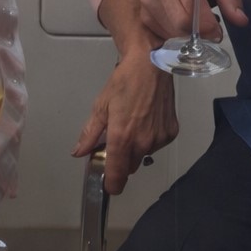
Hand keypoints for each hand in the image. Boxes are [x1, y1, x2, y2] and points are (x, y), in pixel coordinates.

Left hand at [71, 51, 178, 194]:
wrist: (150, 65)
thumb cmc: (125, 82)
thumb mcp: (100, 107)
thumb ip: (89, 134)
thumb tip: (79, 152)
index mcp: (122, 139)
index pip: (118, 177)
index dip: (111, 185)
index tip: (108, 183)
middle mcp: (143, 143)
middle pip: (130, 167)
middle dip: (121, 160)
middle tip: (116, 141)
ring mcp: (159, 139)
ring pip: (144, 155)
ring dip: (137, 148)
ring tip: (134, 124)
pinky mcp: (171, 132)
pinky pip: (158, 144)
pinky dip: (151, 138)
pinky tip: (147, 120)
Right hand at [138, 0, 242, 36]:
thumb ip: (230, 0)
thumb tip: (241, 20)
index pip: (189, 6)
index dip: (206, 23)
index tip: (217, 31)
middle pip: (179, 22)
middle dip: (198, 32)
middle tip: (211, 34)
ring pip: (170, 31)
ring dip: (187, 36)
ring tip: (199, 30)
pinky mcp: (143, 14)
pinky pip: (161, 34)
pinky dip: (175, 37)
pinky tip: (186, 30)